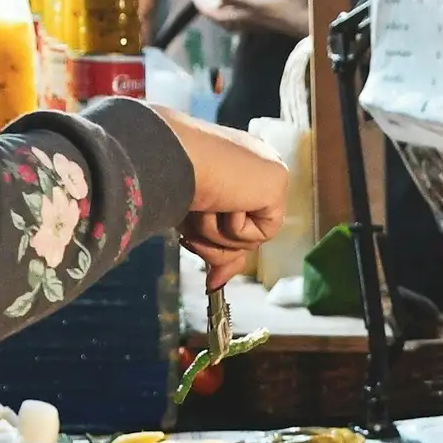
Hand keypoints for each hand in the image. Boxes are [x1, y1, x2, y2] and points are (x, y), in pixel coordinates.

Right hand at [153, 110, 287, 290]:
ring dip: (219, 233)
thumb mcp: (191, 221)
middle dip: (216, 246)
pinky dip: (236, 228)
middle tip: (192, 228)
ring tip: (204, 204)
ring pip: (250, 238)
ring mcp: (267, 172)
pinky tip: (226, 200)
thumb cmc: (166, 179)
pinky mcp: (277, 181)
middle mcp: (252, 165)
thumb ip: (215, 249)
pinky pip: (261, 233)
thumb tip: (216, 285)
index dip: (221, 248)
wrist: (168, 157)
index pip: (237, 219)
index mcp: (229, 164)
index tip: (212, 280)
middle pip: (243, 235)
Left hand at [190, 0, 309, 40]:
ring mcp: (250, 24)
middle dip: (202, 6)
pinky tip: (223, 13)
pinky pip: (232, 27)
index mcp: (253, 3)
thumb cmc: (299, 7)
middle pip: (217, 16)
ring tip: (203, 3)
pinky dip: (223, 21)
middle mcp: (247, 16)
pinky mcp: (255, 29)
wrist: (307, 28)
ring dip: (210, 14)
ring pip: (223, 23)